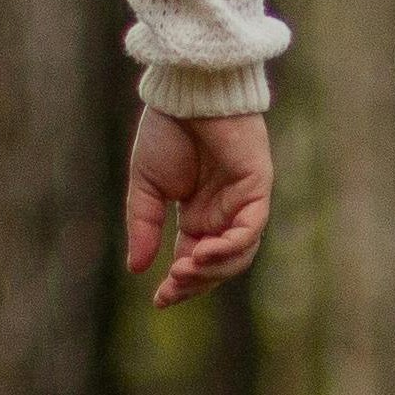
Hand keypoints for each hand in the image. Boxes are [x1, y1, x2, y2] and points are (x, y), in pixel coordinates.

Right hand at [125, 107, 271, 307]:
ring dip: (213, 269)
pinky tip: (202, 252)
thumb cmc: (166, 132)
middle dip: (196, 283)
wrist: (185, 94)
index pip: (194, 260)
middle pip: (219, 265)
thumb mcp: (146, 186)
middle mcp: (223, 214)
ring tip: (183, 270)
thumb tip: (137, 268)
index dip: (180, 284)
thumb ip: (143, 225)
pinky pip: (251, 229)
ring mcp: (243, 203)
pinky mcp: (257, 189)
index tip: (158, 300)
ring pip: (239, 254)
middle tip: (170, 290)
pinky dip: (230, 246)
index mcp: (198, 214)